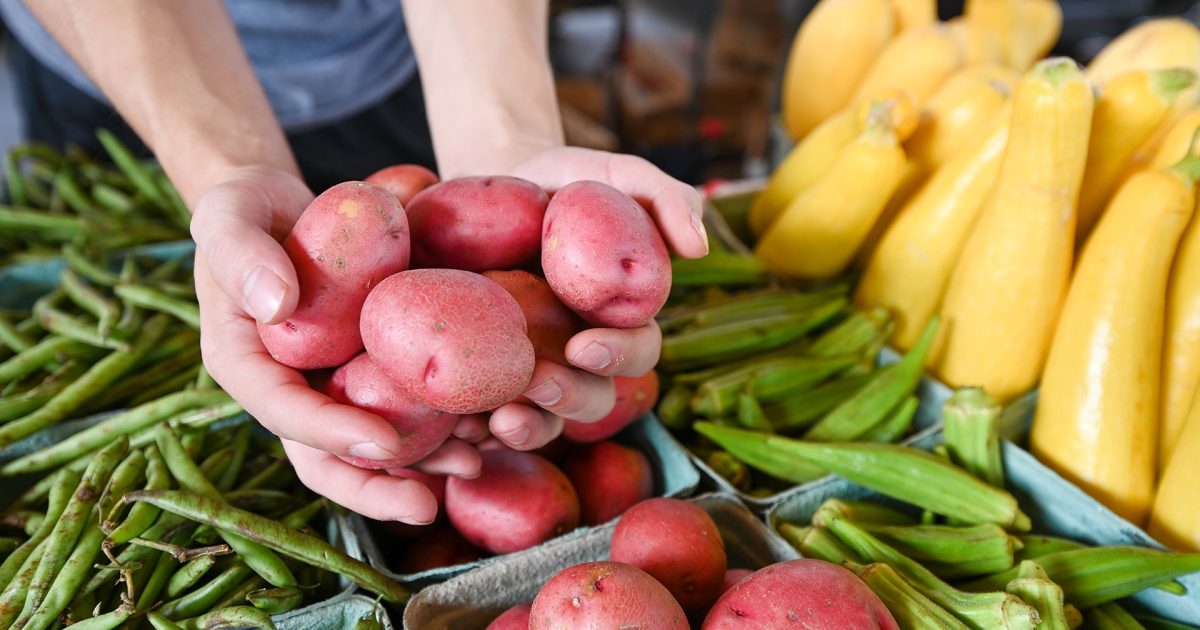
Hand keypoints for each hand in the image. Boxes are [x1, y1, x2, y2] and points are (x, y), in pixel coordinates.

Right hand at [190, 166, 480, 523]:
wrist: (279, 205)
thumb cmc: (244, 208)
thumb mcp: (228, 216)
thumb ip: (242, 256)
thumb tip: (276, 306)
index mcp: (245, 364)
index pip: (284, 412)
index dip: (330, 433)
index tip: (381, 443)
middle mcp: (290, 387)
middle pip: (326, 456)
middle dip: (375, 487)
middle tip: (426, 508)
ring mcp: (331, 382)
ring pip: (372, 441)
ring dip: (421, 464)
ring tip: (475, 466)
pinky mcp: (368, 367)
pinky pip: (404, 403)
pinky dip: (442, 419)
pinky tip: (487, 423)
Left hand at [482, 147, 709, 450]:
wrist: (493, 183)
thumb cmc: (567, 182)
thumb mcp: (618, 176)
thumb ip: (666, 198)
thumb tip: (699, 247)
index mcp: (621, 319)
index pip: (636, 352)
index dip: (617, 357)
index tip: (584, 346)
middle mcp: (580, 354)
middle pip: (593, 399)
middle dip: (572, 398)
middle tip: (541, 383)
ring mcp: (534, 369)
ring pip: (545, 421)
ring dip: (530, 428)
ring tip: (500, 421)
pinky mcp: (486, 375)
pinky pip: (487, 416)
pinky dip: (476, 428)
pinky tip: (462, 429)